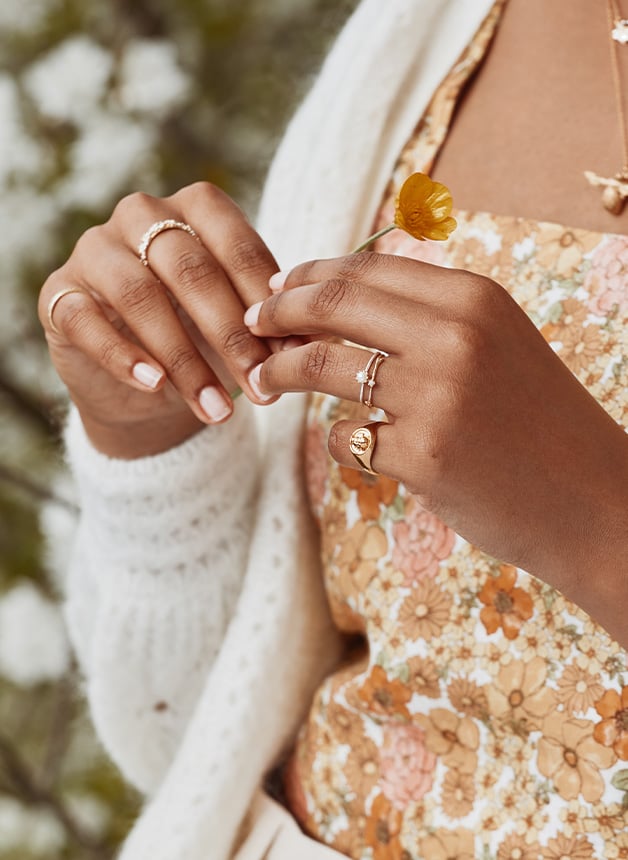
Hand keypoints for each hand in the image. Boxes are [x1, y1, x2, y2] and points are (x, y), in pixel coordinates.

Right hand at [39, 183, 280, 457]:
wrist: (143, 379)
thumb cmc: (203, 337)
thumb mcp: (239, 324)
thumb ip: (268, 323)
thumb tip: (308, 345)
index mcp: (195, 208)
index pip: (237, 245)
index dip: (266, 301)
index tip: (293, 353)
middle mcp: (141, 215)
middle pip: (192, 270)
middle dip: (232, 336)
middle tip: (262, 388)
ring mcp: (95, 250)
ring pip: (141, 296)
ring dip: (185, 360)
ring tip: (218, 410)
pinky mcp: (60, 294)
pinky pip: (86, 322)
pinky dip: (123, 357)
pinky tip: (155, 386)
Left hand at [245, 253, 627, 639]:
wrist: (593, 501)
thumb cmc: (538, 423)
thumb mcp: (496, 346)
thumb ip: (428, 318)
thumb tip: (339, 300)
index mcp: (474, 298)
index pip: (365, 269)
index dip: (309, 276)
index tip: (277, 288)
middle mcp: (454, 336)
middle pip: (333, 303)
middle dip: (278, 309)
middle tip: (251, 323)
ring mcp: (436, 397)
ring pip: (323, 365)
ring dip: (281, 370)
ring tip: (263, 380)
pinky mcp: (422, 456)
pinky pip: (347, 436)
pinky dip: (339, 439)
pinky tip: (354, 445)